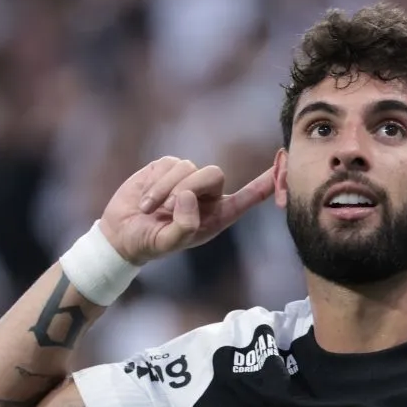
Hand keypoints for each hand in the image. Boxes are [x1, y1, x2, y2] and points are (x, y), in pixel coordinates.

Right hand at [99, 157, 274, 264]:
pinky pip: (169, 165)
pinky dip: (156, 185)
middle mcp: (208, 196)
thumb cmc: (148, 243)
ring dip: (167, 190)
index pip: (250, 196)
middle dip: (192, 186)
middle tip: (169, 208)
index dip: (268, 182)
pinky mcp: (167, 168)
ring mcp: (188, 179)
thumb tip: (189, 197)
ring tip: (153, 210)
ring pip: (189, 168)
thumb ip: (183, 226)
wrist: (120, 233)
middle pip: (215, 174)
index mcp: (218, 215)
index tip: (286, 163)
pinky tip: (145, 202)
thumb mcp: (166, 243)